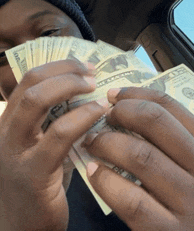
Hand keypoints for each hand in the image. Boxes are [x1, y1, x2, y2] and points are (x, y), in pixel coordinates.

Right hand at [0, 59, 104, 230]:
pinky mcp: (31, 173)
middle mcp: (5, 130)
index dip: (59, 65)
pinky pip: (58, 134)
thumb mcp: (41, 144)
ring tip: (96, 88)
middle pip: (31, 83)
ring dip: (71, 87)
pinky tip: (99, 112)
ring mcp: (14, 150)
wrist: (21, 227)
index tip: (84, 65)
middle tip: (92, 72)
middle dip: (65, 70)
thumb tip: (86, 94)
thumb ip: (54, 120)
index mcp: (9, 120)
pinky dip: (82, 116)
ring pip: (37, 101)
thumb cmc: (38, 182)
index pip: (29, 78)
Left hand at [84, 87, 193, 230]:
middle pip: (155, 123)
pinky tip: (94, 172)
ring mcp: (193, 204)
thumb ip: (173, 139)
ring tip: (92, 142)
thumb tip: (126, 106)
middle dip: (121, 113)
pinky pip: (130, 199)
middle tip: (102, 117)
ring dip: (107, 143)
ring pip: (139, 156)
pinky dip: (105, 181)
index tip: (114, 95)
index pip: (171, 106)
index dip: (136, 94)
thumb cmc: (193, 197)